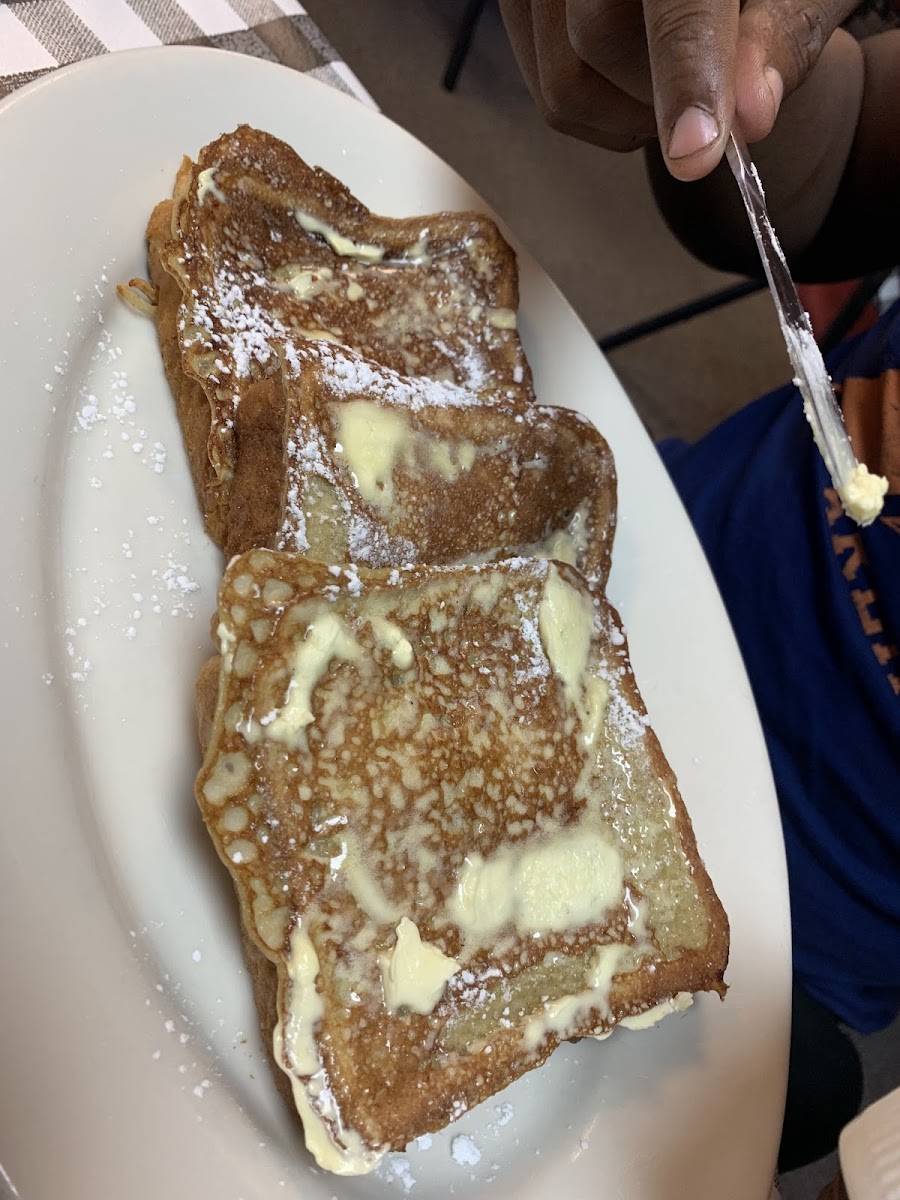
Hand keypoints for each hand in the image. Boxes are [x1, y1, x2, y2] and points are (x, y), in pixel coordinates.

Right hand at [498, 0, 858, 179]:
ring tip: (679, 78)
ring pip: (565, 80)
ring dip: (628, 111)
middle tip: (714, 92)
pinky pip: (550, 91)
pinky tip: (639, 74)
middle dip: (658, 90)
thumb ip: (782, 37)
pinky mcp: (523, 3)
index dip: (686, 75)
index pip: (678, 1)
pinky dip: (601, 109)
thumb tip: (750, 114)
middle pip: (599, 38)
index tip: (695, 153)